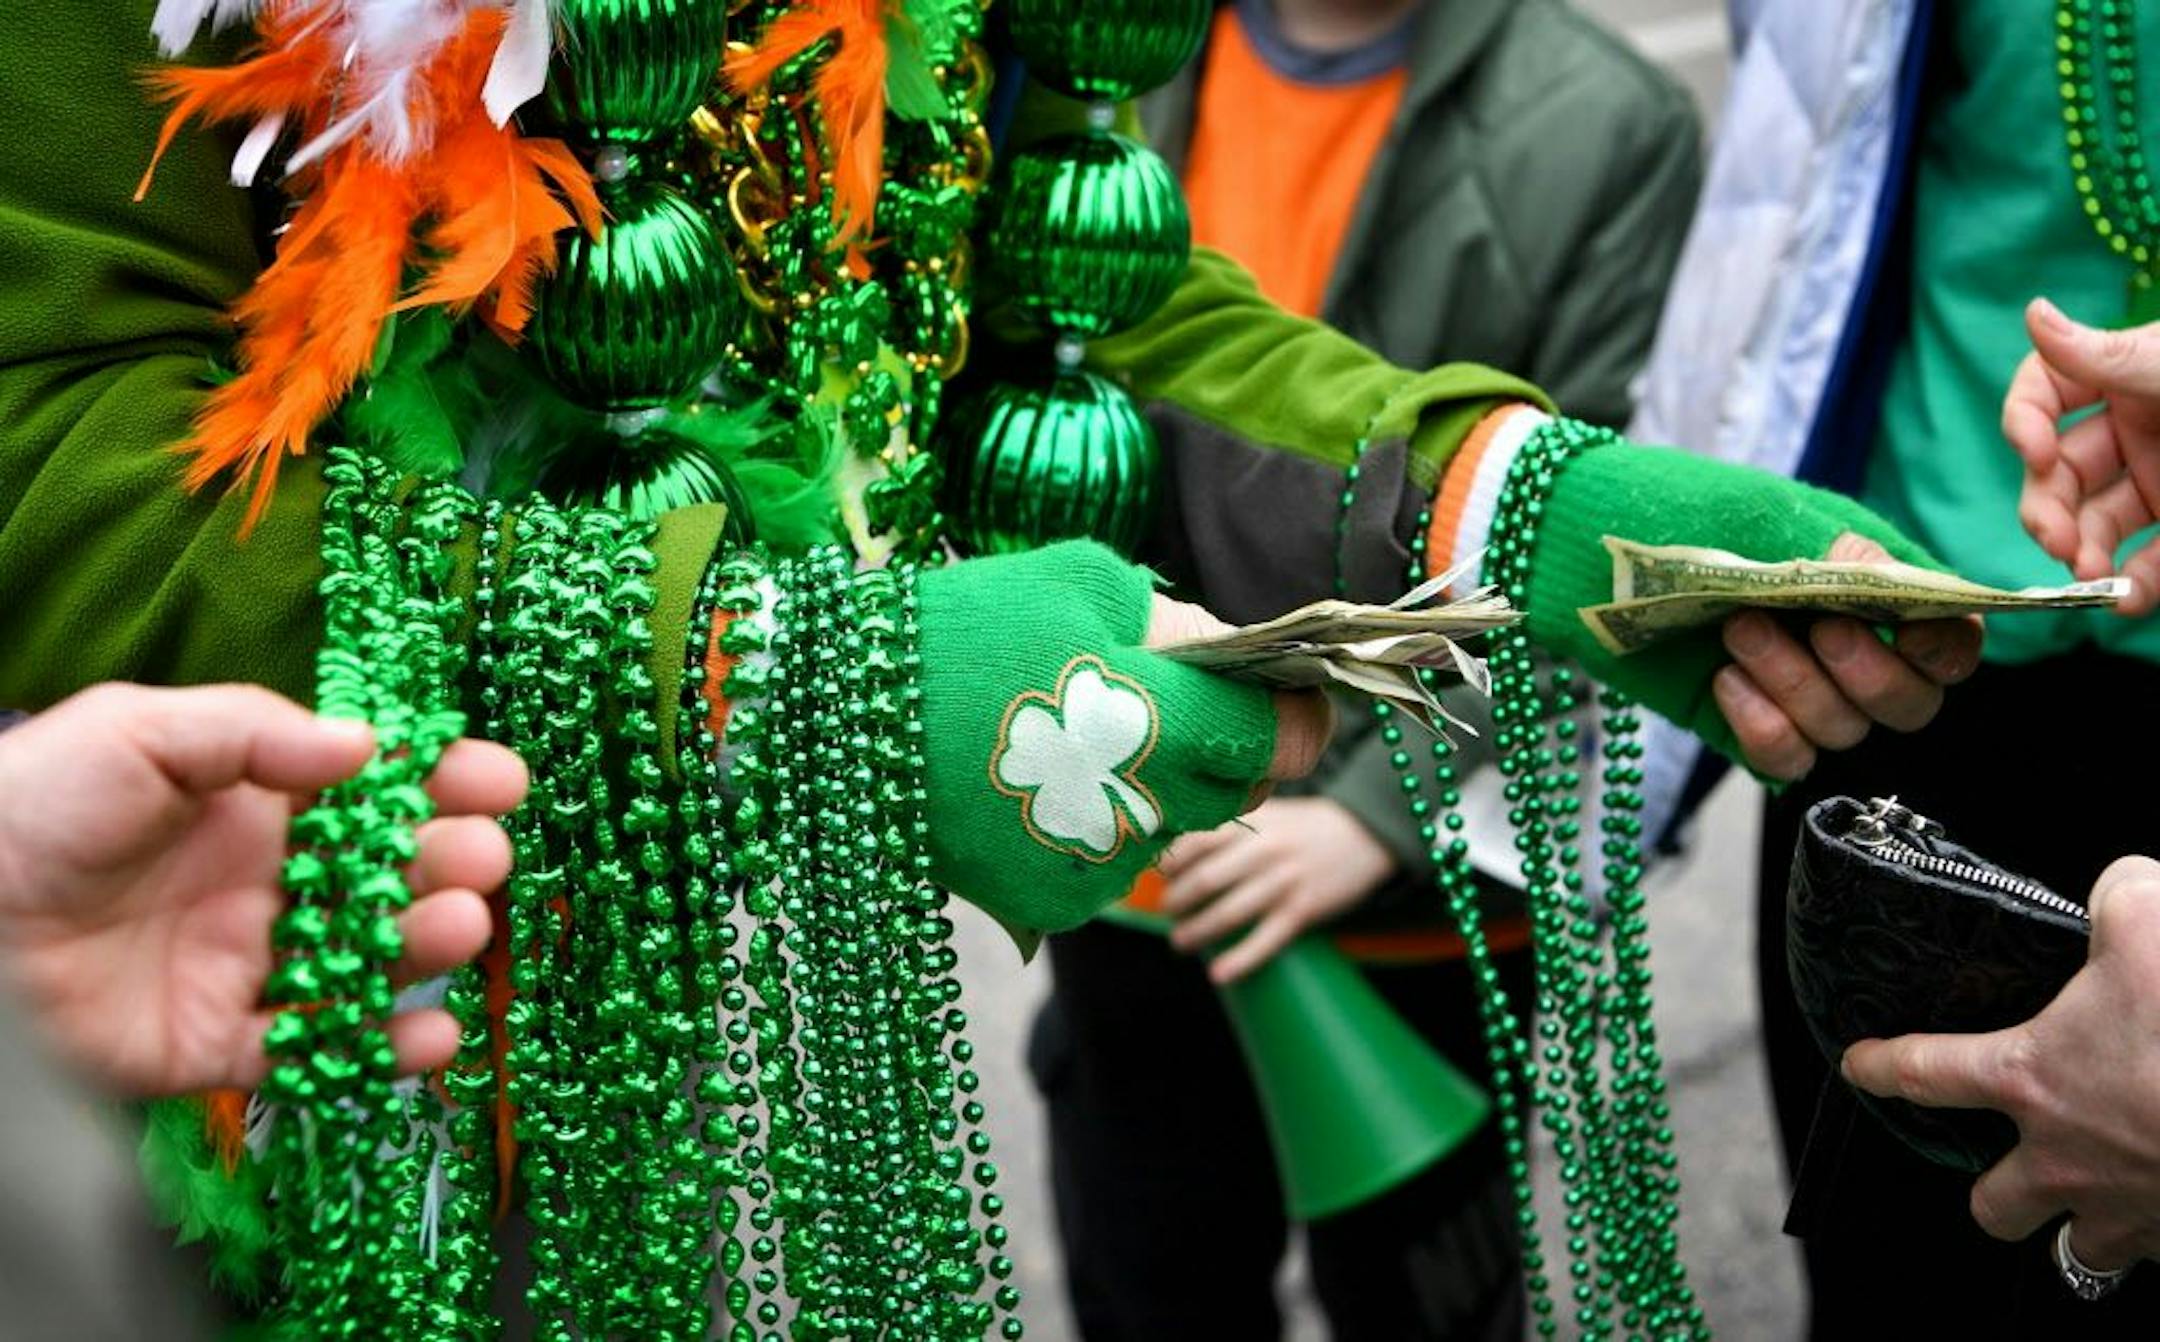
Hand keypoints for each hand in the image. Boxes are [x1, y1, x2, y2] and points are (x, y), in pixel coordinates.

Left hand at [0, 683, 526, 1098]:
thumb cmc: (30, 807)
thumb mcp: (137, 733)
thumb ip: (252, 731)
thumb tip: (369, 747)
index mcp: (258, 803)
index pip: (377, 790)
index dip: (445, 782)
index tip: (499, 782)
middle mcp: (269, 883)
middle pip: (390, 876)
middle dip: (450, 864)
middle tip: (478, 859)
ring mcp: (249, 966)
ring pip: (367, 964)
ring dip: (428, 948)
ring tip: (456, 928)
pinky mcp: (217, 1047)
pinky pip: (313, 1056)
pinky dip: (381, 1055)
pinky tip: (430, 1037)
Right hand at [918, 542, 1331, 935]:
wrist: (838, 715)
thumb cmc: (964, 628)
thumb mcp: (1084, 585)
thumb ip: (1184, 627)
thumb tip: (1239, 660)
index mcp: (1159, 720)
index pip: (1285, 740)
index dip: (1295, 716)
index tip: (1280, 696)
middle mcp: (1140, 807)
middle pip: (1238, 790)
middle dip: (1219, 750)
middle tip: (1155, 705)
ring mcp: (1097, 866)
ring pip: (1173, 827)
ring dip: (1150, 789)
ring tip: (1069, 739)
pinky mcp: (1056, 905)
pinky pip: (1114, 865)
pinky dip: (1094, 829)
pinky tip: (1034, 787)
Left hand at [1157, 797, 1392, 983]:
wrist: (1368, 833)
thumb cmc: (1306, 825)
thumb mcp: (1269, 813)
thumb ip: (1230, 824)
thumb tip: (1178, 843)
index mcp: (1252, 824)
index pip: (1196, 842)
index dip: (1170, 862)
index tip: (1159, 875)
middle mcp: (1264, 851)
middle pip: (1205, 881)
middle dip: (1177, 902)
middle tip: (1168, 912)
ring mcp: (1284, 881)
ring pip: (1229, 914)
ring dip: (1197, 932)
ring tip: (1180, 942)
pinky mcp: (1303, 910)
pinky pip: (1266, 940)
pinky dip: (1240, 960)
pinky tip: (1218, 974)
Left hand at [1523, 437, 1974, 777]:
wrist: (1580, 545)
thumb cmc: (1679, 510)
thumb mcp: (1767, 515)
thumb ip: (1843, 552)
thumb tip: (1901, 589)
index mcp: (1870, 584)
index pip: (1949, 641)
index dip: (1946, 650)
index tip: (1911, 636)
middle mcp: (1845, 642)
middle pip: (1911, 704)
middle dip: (1869, 673)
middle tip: (1816, 628)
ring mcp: (1794, 687)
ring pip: (1845, 730)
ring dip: (1799, 685)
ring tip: (1737, 630)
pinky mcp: (1741, 721)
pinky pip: (1787, 757)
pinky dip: (1764, 728)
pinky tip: (1723, 683)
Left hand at [1843, 856, 2159, 1269]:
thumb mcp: (2146, 918)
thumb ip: (2116, 897)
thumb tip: (2118, 891)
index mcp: (2033, 1080)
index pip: (1925, 1074)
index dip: (1883, 1068)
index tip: (1861, 1067)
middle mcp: (2064, 1161)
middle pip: (1991, 1206)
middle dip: (1991, 1194)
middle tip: (2002, 1169)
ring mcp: (2127, 1211)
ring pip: (2075, 1253)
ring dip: (2076, 1231)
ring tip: (2088, 1204)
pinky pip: (2154, 1256)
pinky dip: (2156, 1234)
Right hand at [2003, 297, 2159, 613]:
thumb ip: (2105, 352)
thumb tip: (2033, 313)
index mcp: (2122, 378)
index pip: (2044, 393)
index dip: (2025, 422)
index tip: (2035, 451)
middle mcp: (2132, 429)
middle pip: (2057, 472)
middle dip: (2046, 508)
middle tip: (2056, 541)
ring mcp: (2159, 479)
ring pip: (2094, 522)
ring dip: (2081, 554)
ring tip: (2089, 580)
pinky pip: (2149, 562)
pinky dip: (2133, 587)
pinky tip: (2125, 601)